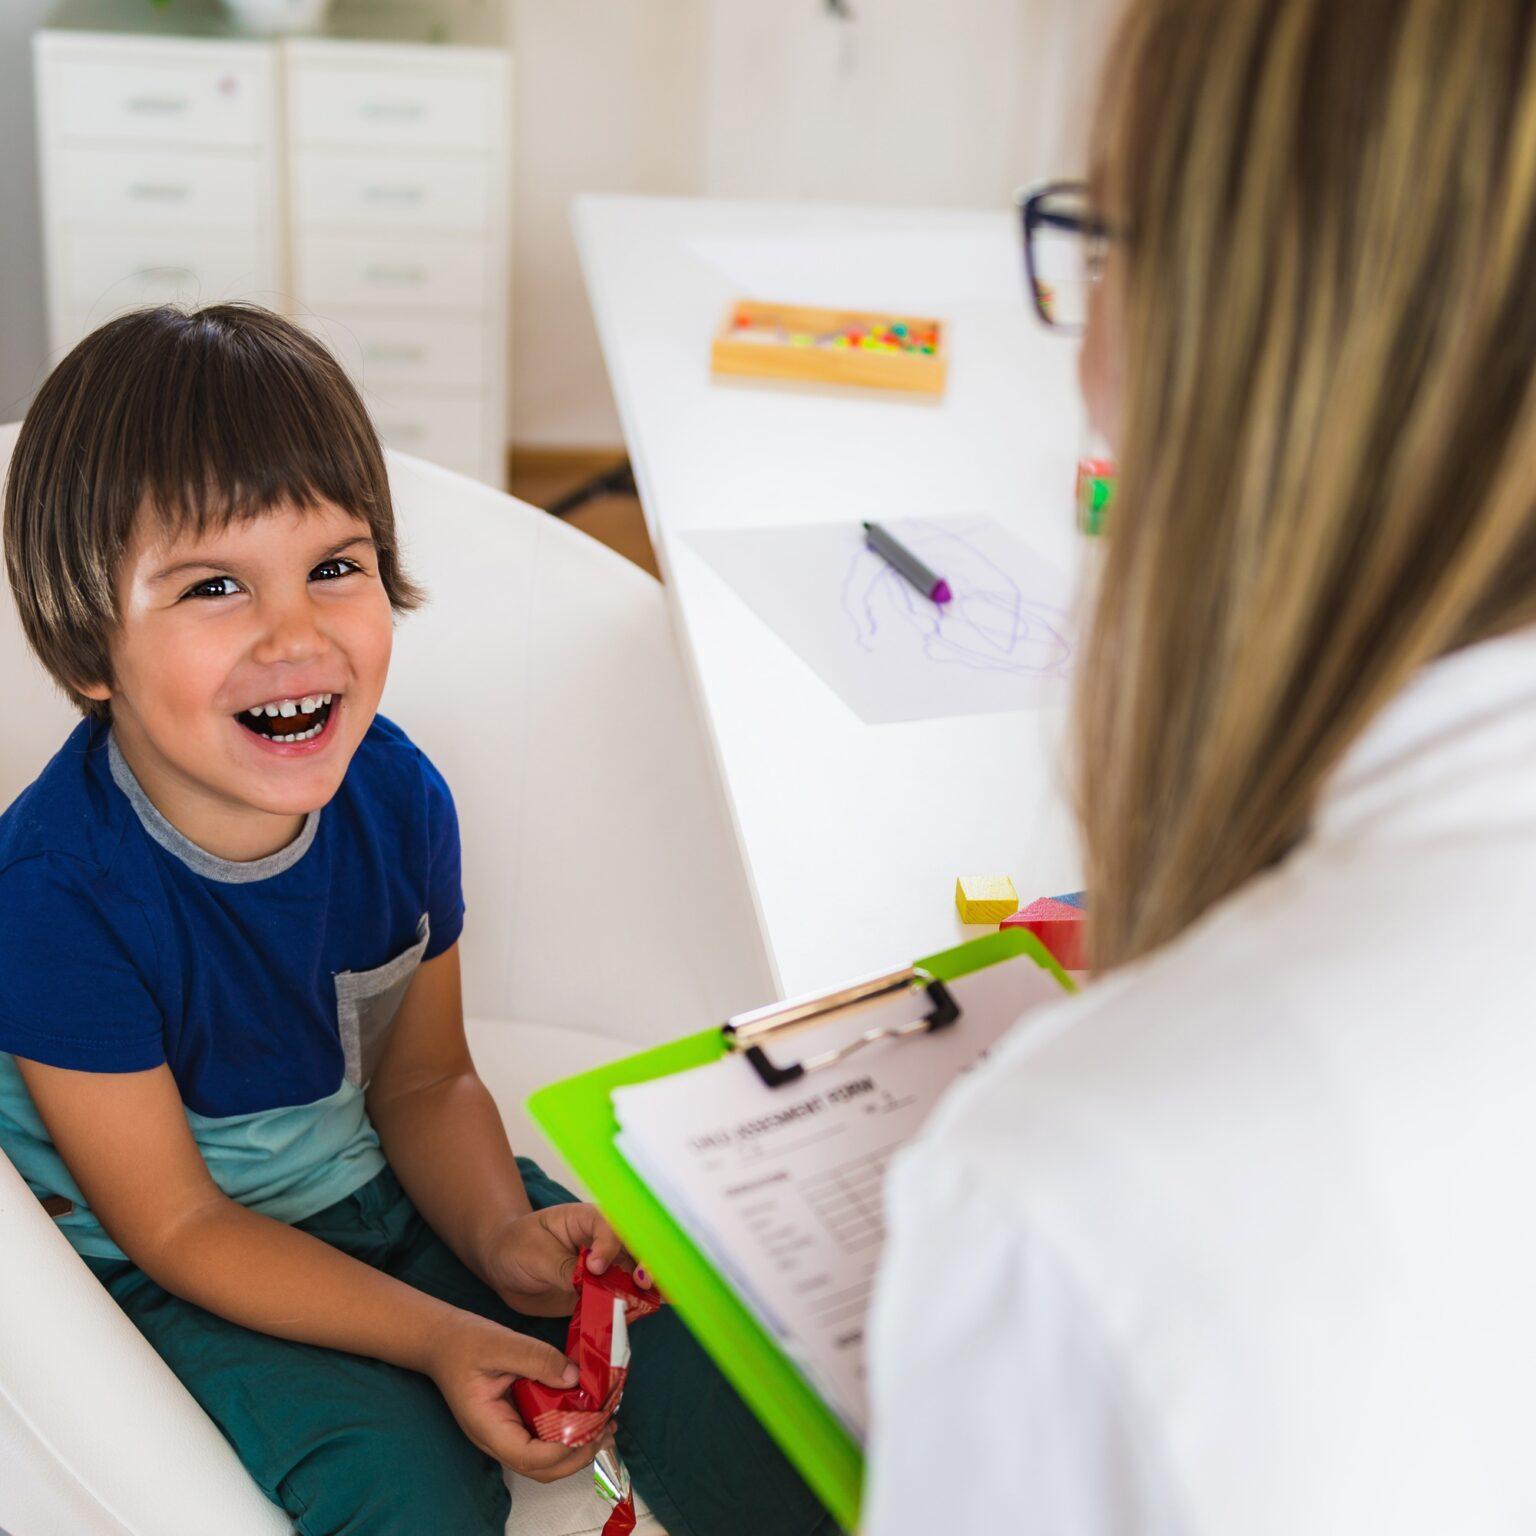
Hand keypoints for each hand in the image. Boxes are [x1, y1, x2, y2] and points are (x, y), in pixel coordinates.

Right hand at [425, 1309, 612, 1480]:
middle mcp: (497, 1439)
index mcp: (488, 1427)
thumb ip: (537, 1359)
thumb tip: (574, 1378)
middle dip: (578, 1456)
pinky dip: (567, 1434)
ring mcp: (505, 1433)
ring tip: (604, 1425)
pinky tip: (585, 1413)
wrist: (442, 1340)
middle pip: (541, 1469)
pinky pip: (542, 1439)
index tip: (593, 1426)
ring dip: (576, 1449)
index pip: (530, 1457)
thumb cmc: (465, 1342)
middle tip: (607, 1429)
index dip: (565, 1450)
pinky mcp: (513, 1422)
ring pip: (544, 1460)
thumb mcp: (502, 1343)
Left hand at [478, 1203, 651, 1317]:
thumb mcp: (535, 1255)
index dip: (608, 1245)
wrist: (501, 1266)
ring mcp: (604, 1268)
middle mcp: (603, 1242)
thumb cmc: (516, 1247)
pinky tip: (641, 1314)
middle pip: (633, 1248)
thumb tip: (593, 1281)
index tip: (595, 1267)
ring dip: (644, 1288)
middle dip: (645, 1262)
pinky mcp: (599, 1292)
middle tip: (644, 1282)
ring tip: (656, 1301)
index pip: (610, 1227)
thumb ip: (564, 1268)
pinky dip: (630, 1307)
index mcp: (587, 1220)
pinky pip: (618, 1299)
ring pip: (632, 1275)